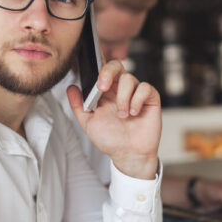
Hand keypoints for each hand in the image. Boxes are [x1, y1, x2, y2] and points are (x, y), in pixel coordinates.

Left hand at [67, 60, 160, 179]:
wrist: (129, 155)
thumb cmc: (111, 140)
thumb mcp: (88, 123)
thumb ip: (78, 106)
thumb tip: (71, 88)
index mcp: (106, 93)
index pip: (102, 70)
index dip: (99, 65)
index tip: (93, 77)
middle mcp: (121, 90)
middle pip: (116, 65)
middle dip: (108, 73)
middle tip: (103, 88)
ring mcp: (136, 93)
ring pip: (129, 78)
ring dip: (123, 98)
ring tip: (122, 115)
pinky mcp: (150, 99)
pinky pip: (145, 88)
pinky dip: (137, 100)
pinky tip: (134, 113)